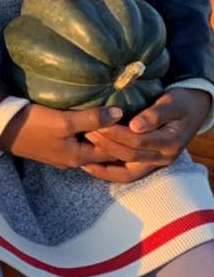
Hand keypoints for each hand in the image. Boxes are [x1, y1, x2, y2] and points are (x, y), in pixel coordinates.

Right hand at [0, 102, 127, 168]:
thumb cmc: (32, 125)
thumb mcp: (63, 121)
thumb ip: (92, 118)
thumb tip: (119, 113)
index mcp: (78, 157)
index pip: (113, 152)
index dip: (126, 138)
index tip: (137, 122)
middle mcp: (72, 161)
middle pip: (102, 152)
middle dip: (117, 139)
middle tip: (131, 121)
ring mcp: (61, 155)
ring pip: (90, 147)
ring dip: (102, 137)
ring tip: (115, 119)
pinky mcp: (52, 146)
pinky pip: (79, 143)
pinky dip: (89, 135)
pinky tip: (91, 123)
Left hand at [79, 87, 210, 183]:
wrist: (194, 110)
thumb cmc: (182, 102)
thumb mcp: (173, 102)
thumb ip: (156, 114)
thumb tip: (135, 126)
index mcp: (170, 142)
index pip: (138, 141)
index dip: (116, 133)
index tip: (97, 123)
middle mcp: (163, 158)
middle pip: (129, 155)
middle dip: (105, 145)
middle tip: (85, 132)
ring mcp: (156, 163)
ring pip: (126, 171)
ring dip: (103, 162)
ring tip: (83, 150)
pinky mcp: (148, 164)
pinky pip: (126, 174)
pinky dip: (109, 172)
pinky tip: (90, 165)